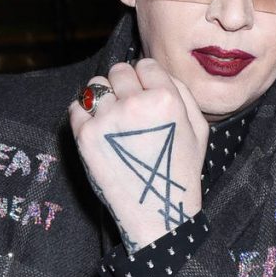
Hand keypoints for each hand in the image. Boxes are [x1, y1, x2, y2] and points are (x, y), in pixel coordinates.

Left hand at [69, 59, 208, 252]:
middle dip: (124, 84)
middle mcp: (134, 104)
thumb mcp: (199, 130)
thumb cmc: (180, 171)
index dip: (147, 78)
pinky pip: (76, 107)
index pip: (145, 65)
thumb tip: (158, 73)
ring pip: (95, 85)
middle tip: (129, 106)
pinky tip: (100, 129)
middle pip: (119, 71)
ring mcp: (107, 119)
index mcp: (166, 99)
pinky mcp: (85, 135)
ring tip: (113, 117)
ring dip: (103, 96)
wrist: (157, 210)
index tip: (146, 94)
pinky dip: (85, 113)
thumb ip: (182, 93)